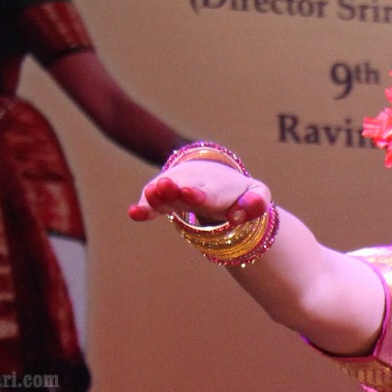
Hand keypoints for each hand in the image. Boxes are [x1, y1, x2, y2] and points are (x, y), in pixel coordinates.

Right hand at [128, 164, 271, 226]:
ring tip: (150, 194)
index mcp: (216, 188)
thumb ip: (257, 201)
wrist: (212, 176)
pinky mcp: (165, 201)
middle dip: (175, 190)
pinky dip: (144, 209)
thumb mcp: (256, 192)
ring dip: (158, 196)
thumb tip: (240, 215)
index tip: (190, 194)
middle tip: (166, 187)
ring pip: (166, 195)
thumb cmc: (237, 191)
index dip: (198, 195)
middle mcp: (193, 187)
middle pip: (183, 190)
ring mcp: (177, 193)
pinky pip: (153, 206)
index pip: (208, 193)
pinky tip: (134, 214)